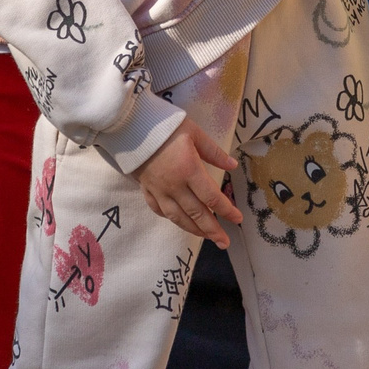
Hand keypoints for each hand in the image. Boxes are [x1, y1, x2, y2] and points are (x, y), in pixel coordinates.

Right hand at [134, 116, 243, 246]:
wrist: (131, 126)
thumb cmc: (166, 126)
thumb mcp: (194, 133)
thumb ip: (214, 152)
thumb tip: (233, 166)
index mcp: (189, 171)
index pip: (211, 197)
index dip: (226, 211)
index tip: (238, 219)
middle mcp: (174, 186)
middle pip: (196, 214)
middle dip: (212, 230)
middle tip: (224, 242)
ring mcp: (158, 190)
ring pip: (177, 217)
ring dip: (194, 230)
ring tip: (207, 238)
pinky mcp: (146, 189)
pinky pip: (159, 210)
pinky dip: (171, 219)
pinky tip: (179, 222)